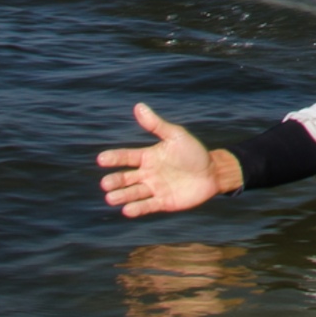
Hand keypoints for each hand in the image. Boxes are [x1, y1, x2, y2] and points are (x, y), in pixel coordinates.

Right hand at [98, 103, 241, 216]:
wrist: (214, 172)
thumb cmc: (194, 152)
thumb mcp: (176, 136)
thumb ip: (157, 124)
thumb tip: (138, 106)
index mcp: (148, 156)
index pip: (126, 157)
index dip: (114, 158)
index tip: (101, 159)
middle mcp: (147, 173)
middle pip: (126, 178)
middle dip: (115, 181)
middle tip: (106, 183)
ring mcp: (154, 188)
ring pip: (133, 193)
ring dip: (122, 196)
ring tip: (110, 198)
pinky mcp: (163, 202)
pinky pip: (148, 206)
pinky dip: (137, 208)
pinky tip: (127, 210)